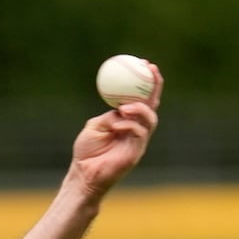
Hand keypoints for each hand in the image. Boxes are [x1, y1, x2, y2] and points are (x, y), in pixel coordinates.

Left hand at [71, 61, 162, 195]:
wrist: (84, 175)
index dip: (146, 81)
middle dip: (155, 86)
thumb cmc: (86, 152)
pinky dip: (129, 125)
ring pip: (150, 119)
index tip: (145, 63)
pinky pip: (139, 134)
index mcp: (126, 120)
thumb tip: (120, 106)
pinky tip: (118, 123)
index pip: (141, 98)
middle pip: (152, 105)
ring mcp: (138, 141)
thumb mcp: (95, 126)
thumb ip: (109, 115)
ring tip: (126, 106)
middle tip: (151, 71)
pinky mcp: (136, 152)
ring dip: (140, 109)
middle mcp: (136, 129)